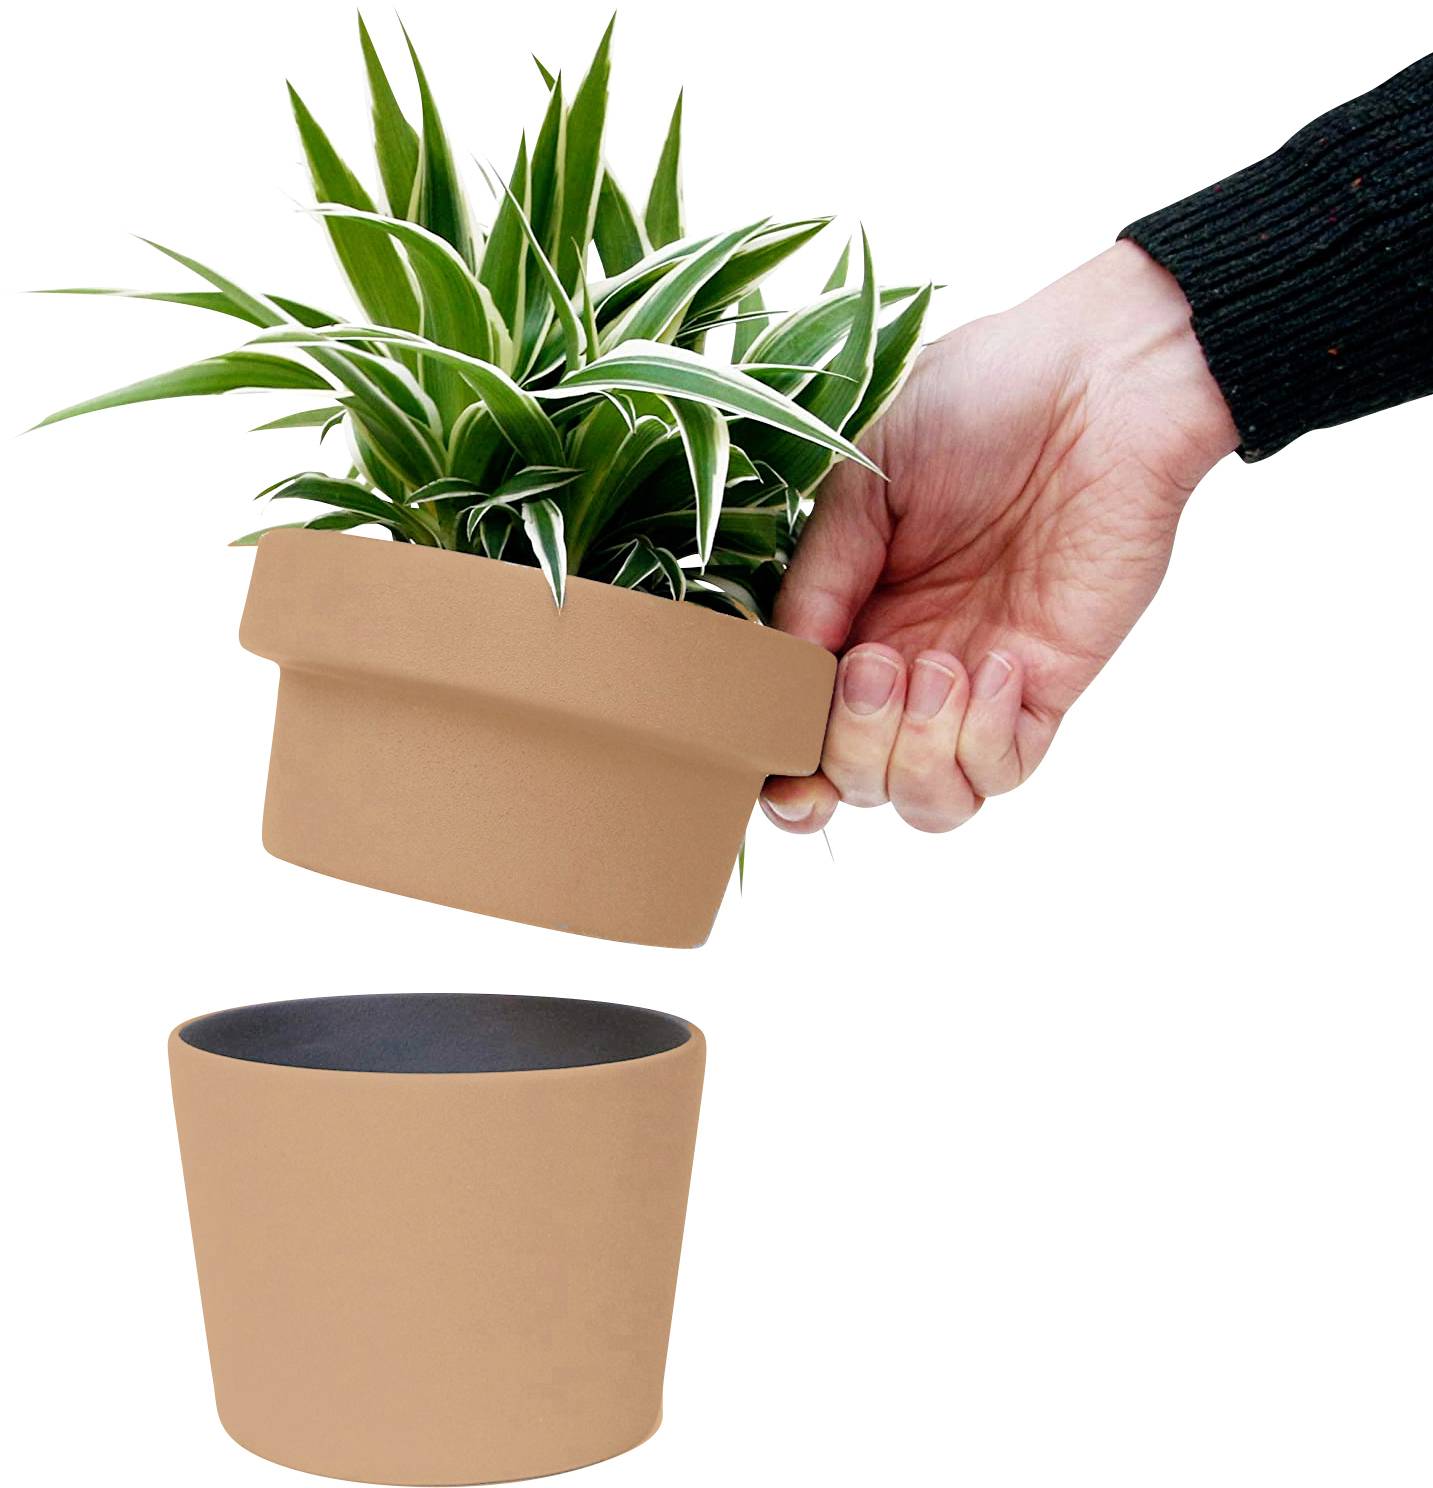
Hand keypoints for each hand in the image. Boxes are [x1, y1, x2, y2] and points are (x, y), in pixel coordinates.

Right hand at [761, 241, 1239, 833]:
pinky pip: (1003, 770)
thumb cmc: (978, 397)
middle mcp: (902, 661)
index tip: (768, 739)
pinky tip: (998, 665)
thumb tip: (782, 666)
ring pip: (925, 800)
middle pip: (851, 780)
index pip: (796, 721)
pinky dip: (985, 740)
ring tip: (936, 670)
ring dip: (911, 757)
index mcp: (845, 612)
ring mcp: (972, 683)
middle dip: (849, 745)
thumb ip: (819, 577)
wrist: (1100, 378)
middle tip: (876, 662)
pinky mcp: (1046, 686)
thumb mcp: (861, 477)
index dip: (775, 755)